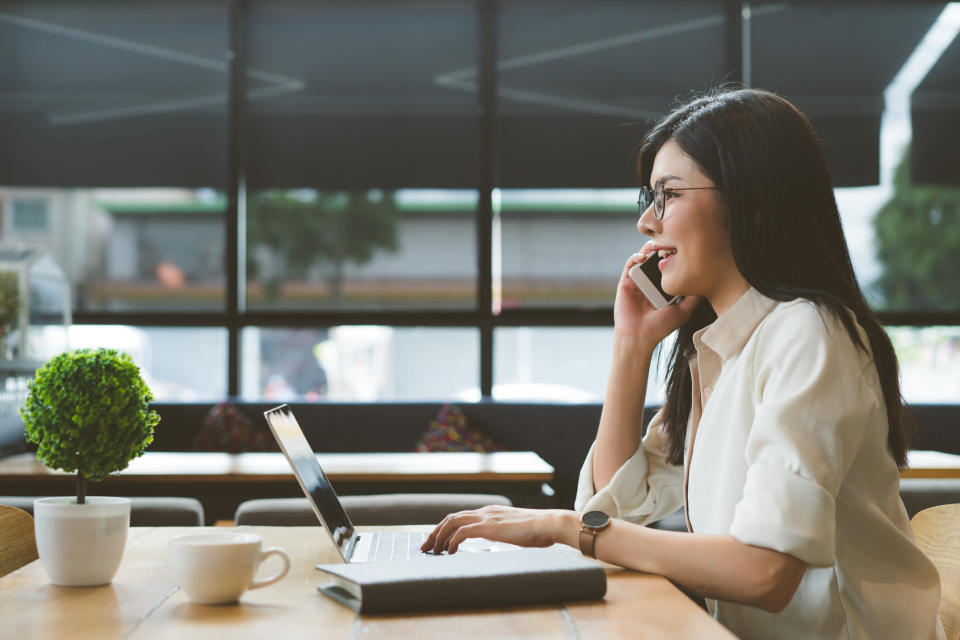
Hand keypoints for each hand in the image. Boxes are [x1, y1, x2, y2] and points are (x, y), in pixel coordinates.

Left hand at [421, 505, 578, 554]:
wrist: (549, 524)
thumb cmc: (538, 531)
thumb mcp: (516, 531)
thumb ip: (505, 533)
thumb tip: (503, 540)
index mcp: (490, 512)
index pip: (461, 517)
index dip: (445, 529)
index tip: (437, 542)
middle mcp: (485, 511)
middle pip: (450, 518)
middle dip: (435, 533)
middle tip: (425, 547)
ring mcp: (486, 517)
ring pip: (452, 523)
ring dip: (439, 537)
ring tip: (433, 551)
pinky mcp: (489, 527)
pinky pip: (462, 532)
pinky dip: (452, 541)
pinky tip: (450, 552)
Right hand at [614, 244, 700, 344]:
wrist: (639, 337)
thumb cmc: (660, 327)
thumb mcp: (683, 311)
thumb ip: (693, 299)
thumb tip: (705, 283)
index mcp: (662, 289)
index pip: (668, 268)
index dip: (673, 256)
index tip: (682, 248)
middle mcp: (649, 284)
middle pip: (655, 260)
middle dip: (661, 248)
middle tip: (668, 241)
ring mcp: (637, 283)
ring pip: (642, 259)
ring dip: (647, 249)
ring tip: (656, 244)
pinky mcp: (625, 283)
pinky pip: (629, 265)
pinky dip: (635, 257)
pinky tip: (643, 256)